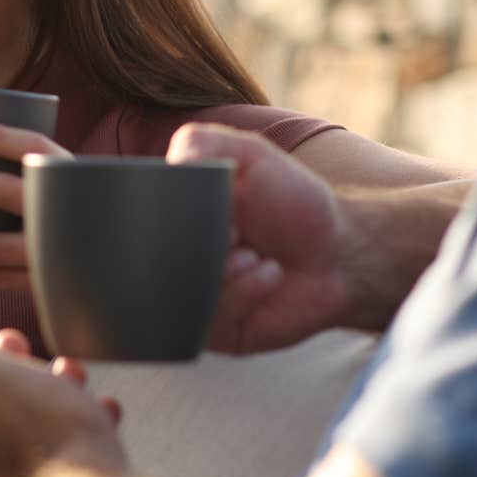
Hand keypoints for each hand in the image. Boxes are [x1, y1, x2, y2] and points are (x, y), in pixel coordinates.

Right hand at [168, 123, 354, 353]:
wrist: (339, 251)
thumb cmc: (292, 201)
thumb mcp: (250, 155)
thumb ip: (204, 143)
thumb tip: (169, 162)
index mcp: (173, 219)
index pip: (137, 221)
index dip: (161, 214)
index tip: (200, 204)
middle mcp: (175, 261)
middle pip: (149, 262)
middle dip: (194, 246)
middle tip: (232, 232)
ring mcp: (194, 299)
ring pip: (176, 294)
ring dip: (219, 271)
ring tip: (252, 254)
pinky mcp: (218, 333)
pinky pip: (210, 322)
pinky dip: (242, 292)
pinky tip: (269, 273)